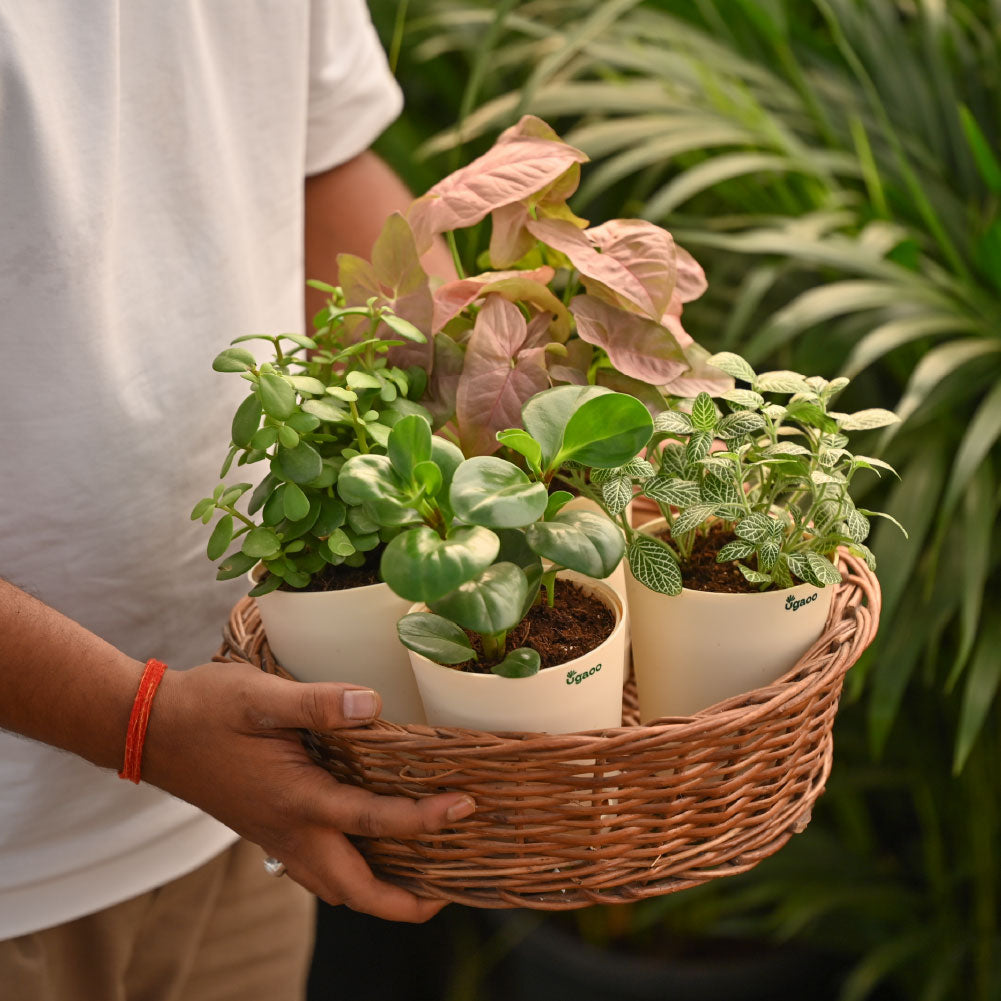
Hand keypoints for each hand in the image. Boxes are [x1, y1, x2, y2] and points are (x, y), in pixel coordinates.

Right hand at [143, 660, 473, 921]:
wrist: (151, 730)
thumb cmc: (206, 708)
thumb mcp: (261, 696)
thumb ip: (319, 703)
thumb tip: (373, 706)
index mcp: (296, 801)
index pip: (374, 821)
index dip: (426, 819)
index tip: (465, 807)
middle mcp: (290, 832)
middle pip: (357, 891)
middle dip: (406, 903)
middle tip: (450, 888)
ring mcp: (276, 838)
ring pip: (335, 888)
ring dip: (378, 895)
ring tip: (419, 878)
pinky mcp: (268, 832)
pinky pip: (317, 872)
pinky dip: (350, 876)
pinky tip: (365, 850)